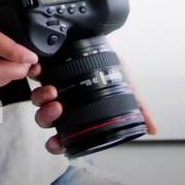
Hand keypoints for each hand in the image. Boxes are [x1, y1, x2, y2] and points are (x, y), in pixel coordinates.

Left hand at [29, 60, 157, 155]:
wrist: (104, 41)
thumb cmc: (113, 68)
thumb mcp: (127, 89)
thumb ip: (137, 108)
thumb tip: (152, 128)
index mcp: (76, 115)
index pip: (62, 137)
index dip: (57, 144)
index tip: (58, 143)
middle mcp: (61, 104)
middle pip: (45, 119)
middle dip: (48, 117)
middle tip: (58, 108)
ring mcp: (50, 87)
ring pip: (37, 100)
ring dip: (41, 98)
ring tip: (52, 91)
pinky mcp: (44, 69)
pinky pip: (31, 74)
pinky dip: (33, 73)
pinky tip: (38, 70)